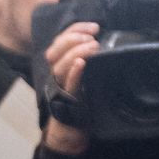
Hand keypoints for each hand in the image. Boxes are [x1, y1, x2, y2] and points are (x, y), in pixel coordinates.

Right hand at [40, 21, 102, 154]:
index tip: (94, 26)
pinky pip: (68, 84)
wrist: (71, 131)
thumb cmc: (79, 103)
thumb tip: (102, 43)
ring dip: (76, 52)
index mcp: (59, 66)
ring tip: (92, 46)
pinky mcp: (66, 101)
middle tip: (92, 36)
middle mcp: (55, 75)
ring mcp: (59, 87)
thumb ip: (87, 61)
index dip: (75, 29)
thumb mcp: (84, 77)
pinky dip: (73, 72)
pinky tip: (81, 64)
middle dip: (73, 37)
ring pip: (59, 65)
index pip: (61, 41)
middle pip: (56, 50)